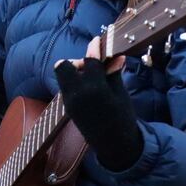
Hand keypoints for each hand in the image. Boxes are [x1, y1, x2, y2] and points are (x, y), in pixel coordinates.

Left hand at [54, 37, 142, 171]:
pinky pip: (66, 87)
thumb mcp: (121, 94)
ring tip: (92, 77)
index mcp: (93, 88)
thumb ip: (114, 73)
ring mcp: (69, 101)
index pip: (89, 61)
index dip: (94, 48)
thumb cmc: (123, 118)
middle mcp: (76, 93)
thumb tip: (116, 56)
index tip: (98, 39)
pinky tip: (89, 86)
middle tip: (92, 66)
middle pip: (63, 66)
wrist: (115, 146)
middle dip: (76, 61)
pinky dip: (74, 82)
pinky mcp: (67, 107)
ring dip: (74, 71)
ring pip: (62, 76)